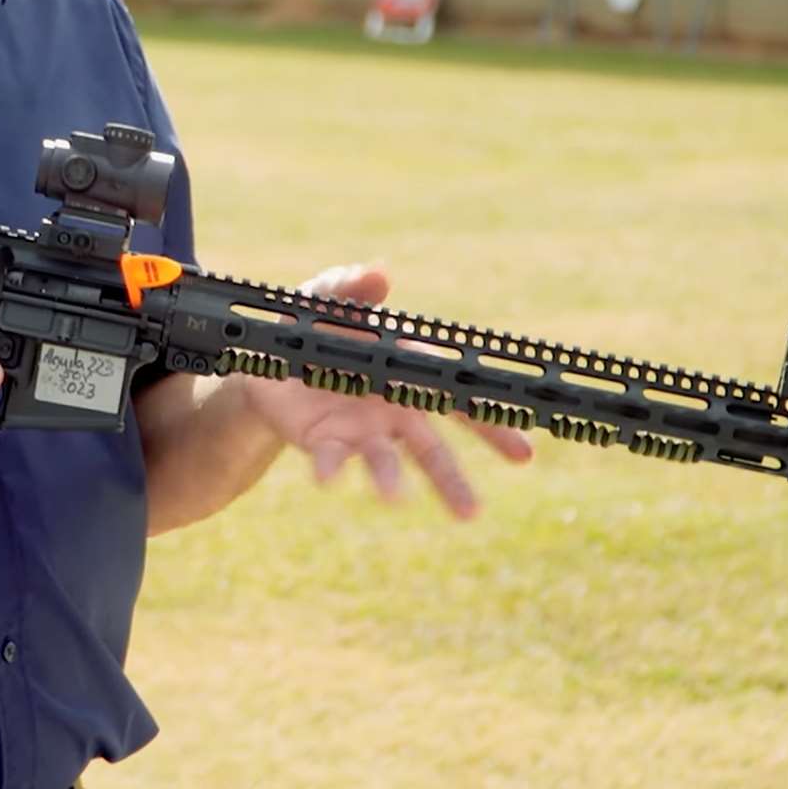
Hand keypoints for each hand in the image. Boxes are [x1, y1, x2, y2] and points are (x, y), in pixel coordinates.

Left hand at [238, 263, 533, 518]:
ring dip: (389, 481)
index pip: (459, 401)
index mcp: (409, 373)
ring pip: (386, 464)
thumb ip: (349, 287)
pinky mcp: (324, 443)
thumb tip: (378, 274)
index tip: (524, 452)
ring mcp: (361, 431)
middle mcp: (394, 412)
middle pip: (431, 450)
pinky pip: (332, 459)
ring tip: (393, 498)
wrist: (263, 356)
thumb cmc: (313, 323)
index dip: (492, 426)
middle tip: (473, 513)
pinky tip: (327, 479)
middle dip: (453, 480)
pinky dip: (332, 468)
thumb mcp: (326, 299)